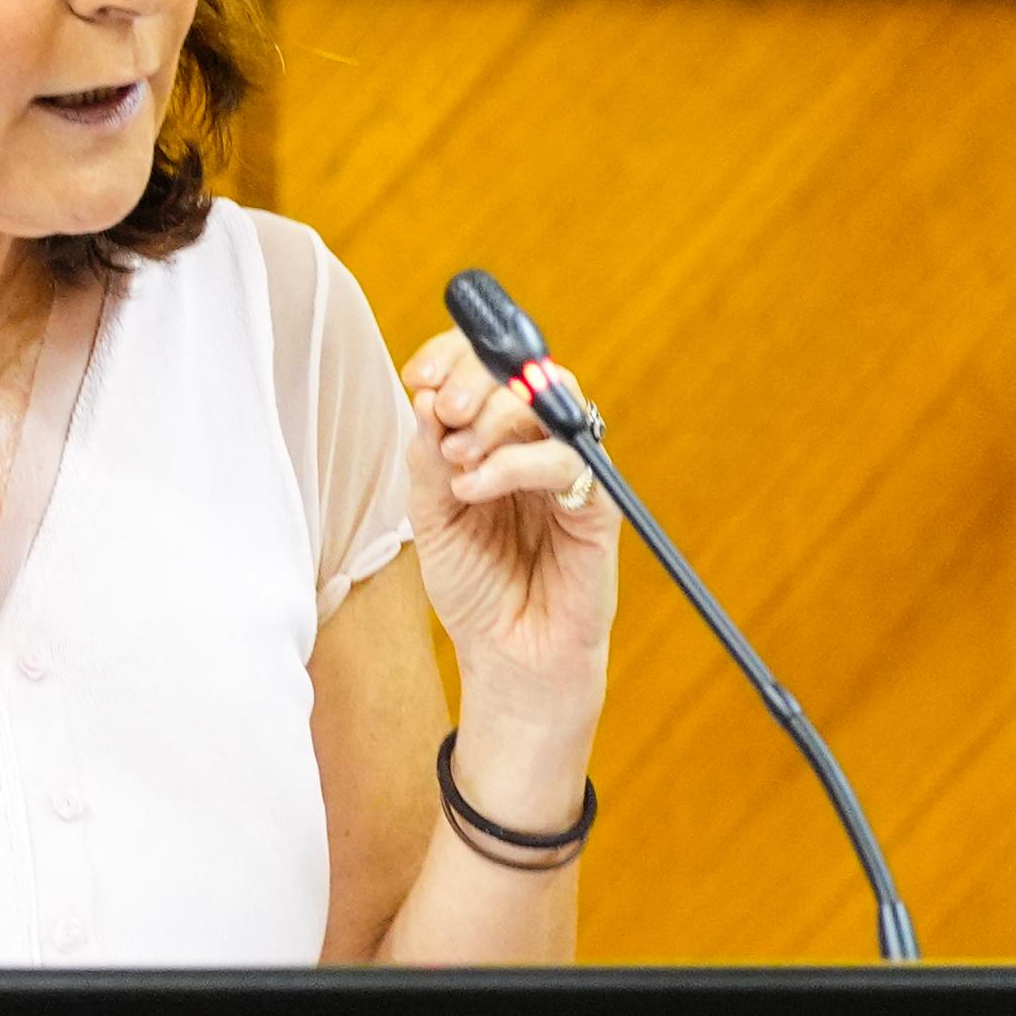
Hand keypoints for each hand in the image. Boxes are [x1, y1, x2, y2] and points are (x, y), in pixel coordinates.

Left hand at [398, 327, 619, 776]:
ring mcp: (568, 472)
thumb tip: (427, 398)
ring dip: (495, 417)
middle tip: (444, 411)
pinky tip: (476, 488)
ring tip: (457, 461)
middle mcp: (536, 446)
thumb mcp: (432, 517)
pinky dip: (516, 463)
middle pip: (521, 372)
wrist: (509, 658)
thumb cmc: (476, 588)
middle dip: (475, 380)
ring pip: (549, 402)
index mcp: (497, 439)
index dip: (455, 356)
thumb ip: (429, 458)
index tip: (418, 376)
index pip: (486, 369)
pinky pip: (568, 460)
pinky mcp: (596, 505)